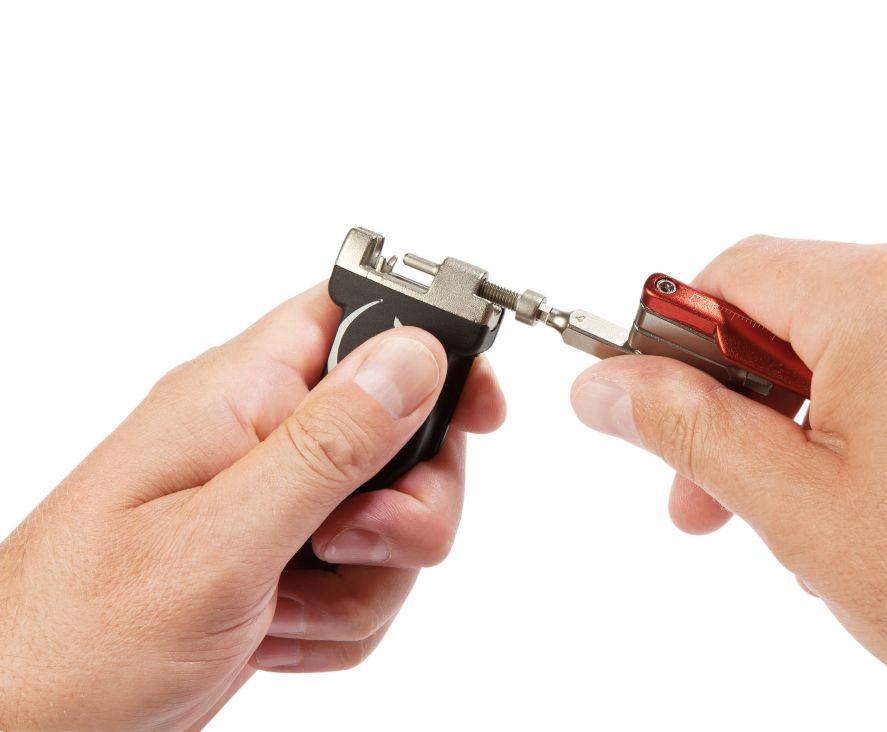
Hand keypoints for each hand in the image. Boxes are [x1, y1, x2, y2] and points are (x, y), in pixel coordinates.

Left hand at [0, 284, 504, 729]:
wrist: (25, 730)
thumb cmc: (77, 636)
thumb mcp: (218, 538)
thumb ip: (326, 445)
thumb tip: (413, 356)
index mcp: (235, 398)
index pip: (355, 317)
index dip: (430, 347)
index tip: (479, 406)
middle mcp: (258, 442)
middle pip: (400, 436)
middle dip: (407, 507)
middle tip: (355, 543)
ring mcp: (269, 509)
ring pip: (390, 522)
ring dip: (364, 585)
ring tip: (284, 609)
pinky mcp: (278, 567)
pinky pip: (363, 582)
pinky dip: (337, 623)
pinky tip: (272, 635)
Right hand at [570, 237, 886, 728]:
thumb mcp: (798, 510)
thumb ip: (688, 432)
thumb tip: (607, 390)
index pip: (735, 274)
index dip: (674, 345)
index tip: (648, 409)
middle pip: (796, 309)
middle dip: (738, 404)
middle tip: (710, 494)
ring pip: (857, 342)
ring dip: (805, 420)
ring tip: (805, 521)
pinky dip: (874, 417)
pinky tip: (873, 502)